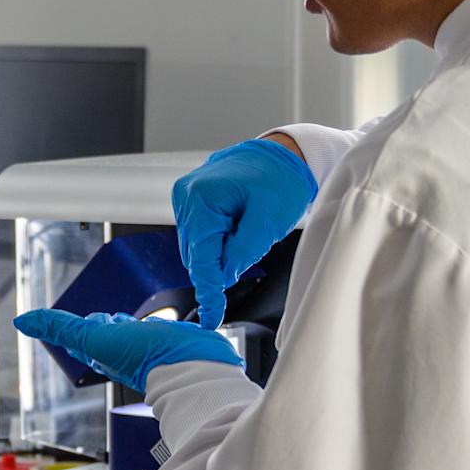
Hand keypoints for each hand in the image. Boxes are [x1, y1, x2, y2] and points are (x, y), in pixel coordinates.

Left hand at [12, 309, 239, 390]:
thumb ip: (60, 328)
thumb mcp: (93, 338)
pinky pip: (161, 330)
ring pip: (133, 331)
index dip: (76, 325)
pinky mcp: (174, 339)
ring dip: (127, 324)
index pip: (84, 334)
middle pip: (108, 332)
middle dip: (102, 323)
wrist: (192, 364)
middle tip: (97, 317)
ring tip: (124, 319)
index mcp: (104, 349)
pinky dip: (156, 325)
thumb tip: (23, 320)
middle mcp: (126, 348)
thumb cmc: (143, 356)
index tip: (71, 320)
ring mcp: (150, 344)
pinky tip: (162, 323)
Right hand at [172, 137, 317, 327]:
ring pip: (198, 247)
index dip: (208, 288)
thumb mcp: (268, 220)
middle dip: (219, 265)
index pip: (200, 256)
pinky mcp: (194, 203)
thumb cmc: (280, 179)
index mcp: (200, 198)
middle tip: (249, 254)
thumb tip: (224, 276)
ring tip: (249, 231)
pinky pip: (201, 235)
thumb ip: (243, 251)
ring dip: (220, 253)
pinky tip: (239, 228)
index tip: (212, 315)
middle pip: (195, 253)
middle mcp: (186, 197)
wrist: (284, 154)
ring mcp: (187, 199)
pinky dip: (219, 242)